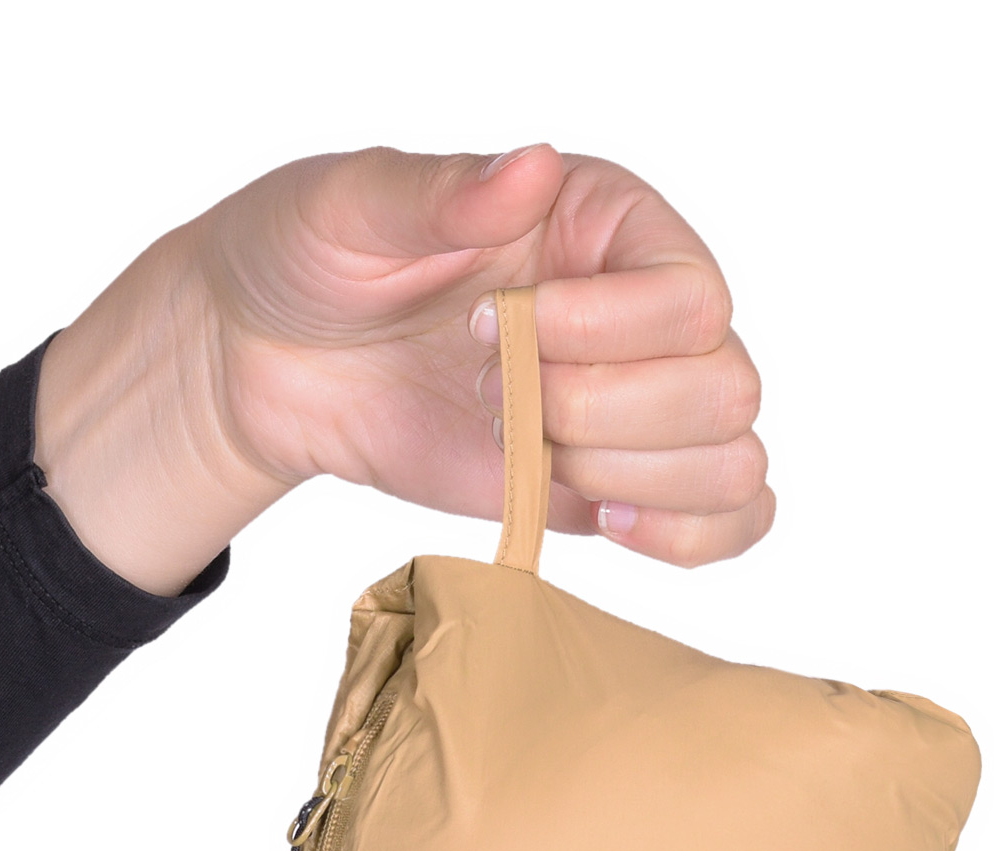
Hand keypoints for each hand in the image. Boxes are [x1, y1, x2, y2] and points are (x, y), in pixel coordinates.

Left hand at [34, 146, 772, 594]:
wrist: (262, 356)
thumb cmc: (310, 255)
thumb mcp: (352, 204)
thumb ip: (441, 190)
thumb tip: (530, 167)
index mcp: (603, 223)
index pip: (691, 294)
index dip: (613, 333)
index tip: (499, 328)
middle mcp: (638, 313)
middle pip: (726, 389)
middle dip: (616, 415)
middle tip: (507, 399)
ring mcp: (625, 408)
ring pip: (731, 462)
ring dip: (642, 480)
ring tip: (542, 456)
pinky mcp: (595, 486)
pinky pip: (716, 521)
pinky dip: (692, 539)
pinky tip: (614, 526)